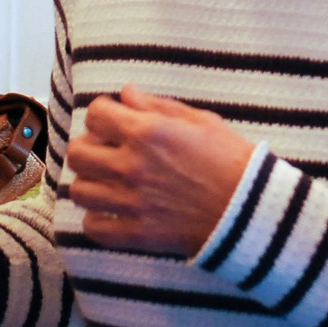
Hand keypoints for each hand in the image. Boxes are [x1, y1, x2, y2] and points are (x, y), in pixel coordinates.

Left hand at [65, 86, 256, 255]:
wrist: (249, 208)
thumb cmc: (230, 158)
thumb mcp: (200, 120)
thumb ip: (158, 105)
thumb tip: (126, 93)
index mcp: (147, 132)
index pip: (96, 114)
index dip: (103, 113)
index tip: (114, 118)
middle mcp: (132, 165)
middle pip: (78, 153)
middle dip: (89, 146)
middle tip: (106, 149)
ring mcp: (130, 201)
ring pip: (79, 191)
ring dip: (91, 182)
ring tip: (107, 181)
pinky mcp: (135, 232)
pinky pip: (92, 226)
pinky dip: (97, 218)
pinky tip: (113, 210)